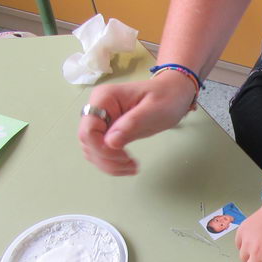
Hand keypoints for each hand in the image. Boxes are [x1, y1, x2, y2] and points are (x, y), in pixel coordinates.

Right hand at [78, 70, 197, 175]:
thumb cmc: (166, 97)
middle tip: (131, 164)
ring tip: (132, 167)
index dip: (101, 148)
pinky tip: (128, 165)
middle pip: (88, 142)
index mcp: (104, 98)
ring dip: (109, 164)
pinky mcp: (108, 132)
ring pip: (92, 150)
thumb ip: (132, 124)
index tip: (123, 155)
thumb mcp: (153, 110)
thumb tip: (111, 142)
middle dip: (107, 159)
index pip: (88, 129)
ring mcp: (101, 121)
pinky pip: (102, 152)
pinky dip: (112, 163)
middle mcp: (98, 109)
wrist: (174, 95)